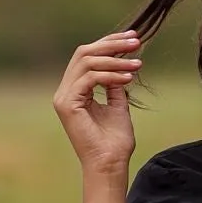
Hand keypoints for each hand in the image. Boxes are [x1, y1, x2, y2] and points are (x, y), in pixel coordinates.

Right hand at [53, 30, 142, 178]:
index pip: (88, 56)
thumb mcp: (118, 106)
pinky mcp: (67, 104)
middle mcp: (65, 91)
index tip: (133, 38)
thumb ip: (115, 85)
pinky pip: (89, 78)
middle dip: (112, 44)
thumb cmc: (114, 141)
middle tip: (136, 42)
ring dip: (115, 60)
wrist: (110, 165)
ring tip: (137, 64)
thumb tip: (122, 65)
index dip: (109, 43)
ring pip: (86, 62)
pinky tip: (128, 78)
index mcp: (75, 90)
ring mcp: (64, 97)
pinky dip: (110, 75)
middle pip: (84, 53)